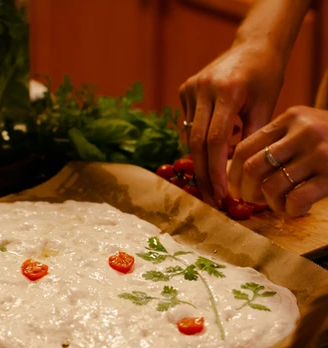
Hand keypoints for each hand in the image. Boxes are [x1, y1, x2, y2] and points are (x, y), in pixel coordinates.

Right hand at [179, 42, 285, 204]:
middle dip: (203, 174)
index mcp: (227, 91)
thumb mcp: (266, 108)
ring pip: (190, 137)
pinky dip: (200, 141)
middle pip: (196, 142)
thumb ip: (251, 139)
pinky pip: (188, 126)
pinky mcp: (184, 90)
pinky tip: (215, 141)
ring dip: (202, 158)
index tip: (220, 194)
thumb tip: (237, 174)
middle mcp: (203, 88)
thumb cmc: (265, 78)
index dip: (215, 171)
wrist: (253, 46)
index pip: (215, 140)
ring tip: (216, 172)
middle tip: (210, 198)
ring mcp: (190, 88)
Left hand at [228, 106, 327, 216]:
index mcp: (288, 119)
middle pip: (252, 168)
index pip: (244, 148)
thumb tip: (237, 174)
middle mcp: (303, 132)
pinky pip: (296, 200)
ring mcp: (320, 153)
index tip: (234, 189)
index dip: (232, 175)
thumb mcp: (302, 128)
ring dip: (269, 203)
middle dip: (246, 191)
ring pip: (271, 186)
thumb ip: (275, 142)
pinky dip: (289, 210)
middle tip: (253, 200)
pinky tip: (295, 209)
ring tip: (279, 204)